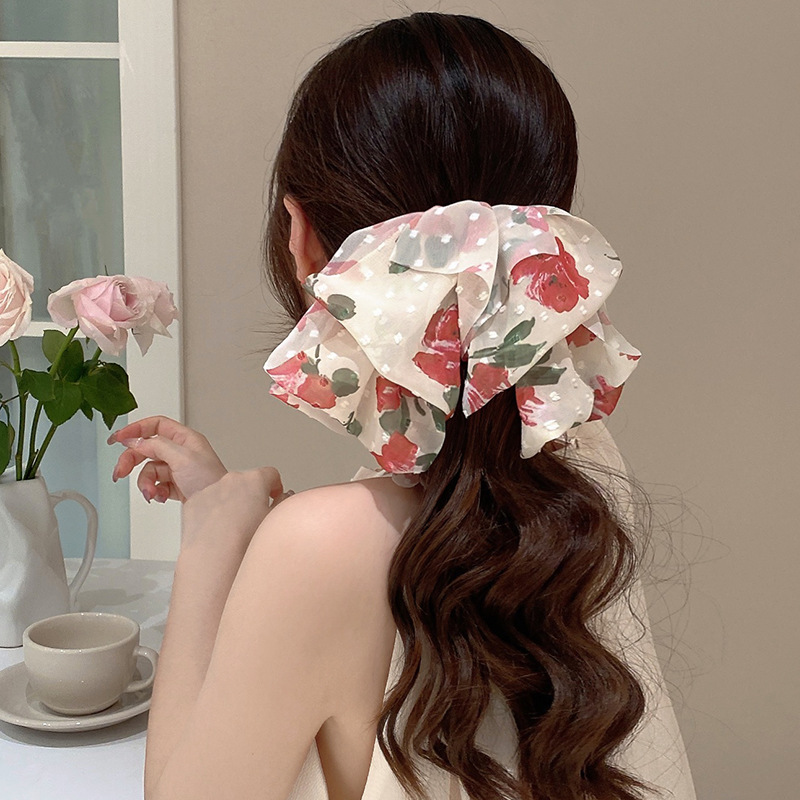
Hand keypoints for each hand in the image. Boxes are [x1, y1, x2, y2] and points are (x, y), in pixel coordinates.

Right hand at [107, 415, 227, 502]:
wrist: (218, 507)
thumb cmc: (210, 481)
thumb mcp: (181, 457)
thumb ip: (156, 446)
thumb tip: (135, 440)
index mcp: (186, 438)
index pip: (156, 425)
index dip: (136, 429)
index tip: (118, 438)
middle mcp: (182, 452)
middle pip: (147, 448)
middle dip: (132, 460)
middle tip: (120, 472)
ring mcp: (178, 469)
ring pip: (149, 470)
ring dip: (145, 482)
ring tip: (151, 492)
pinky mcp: (176, 486)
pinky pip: (155, 485)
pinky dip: (154, 491)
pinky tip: (160, 496)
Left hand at [182, 467, 285, 548]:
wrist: (214, 557)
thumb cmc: (245, 541)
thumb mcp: (276, 521)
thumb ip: (284, 503)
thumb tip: (284, 498)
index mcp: (255, 480)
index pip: (271, 474)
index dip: (275, 487)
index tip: (274, 496)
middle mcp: (231, 480)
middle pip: (246, 482)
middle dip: (251, 495)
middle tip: (254, 517)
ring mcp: (209, 489)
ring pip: (224, 492)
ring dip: (230, 503)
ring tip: (234, 529)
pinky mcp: (193, 503)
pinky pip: (206, 503)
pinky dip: (212, 512)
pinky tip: (217, 531)